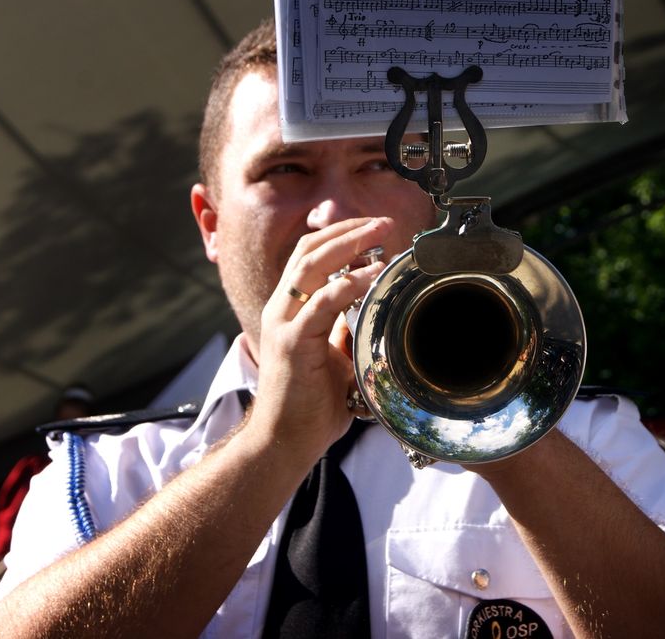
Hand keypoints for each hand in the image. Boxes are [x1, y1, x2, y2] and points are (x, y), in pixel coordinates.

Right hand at [245, 217, 391, 460]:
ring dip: (350, 245)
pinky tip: (372, 275)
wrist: (285, 441)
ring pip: (312, 266)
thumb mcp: (333, 355)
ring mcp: (283, 324)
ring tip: (380, 235)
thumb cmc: (309, 403)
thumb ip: (342, 329)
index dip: (340, 235)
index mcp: (289, 309)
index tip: (373, 229)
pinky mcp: (292, 343)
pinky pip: (322, 302)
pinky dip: (349, 283)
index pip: (310, 254)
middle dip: (348, 230)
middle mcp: (281, 309)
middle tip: (383, 223)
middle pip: (310, 250)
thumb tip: (366, 308)